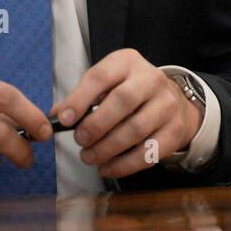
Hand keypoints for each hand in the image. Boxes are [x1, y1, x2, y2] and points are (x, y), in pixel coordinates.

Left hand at [54, 49, 202, 178]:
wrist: (174, 101)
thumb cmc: (131, 92)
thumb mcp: (108, 83)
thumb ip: (83, 97)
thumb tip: (56, 116)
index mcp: (127, 62)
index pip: (102, 76)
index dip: (80, 98)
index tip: (64, 120)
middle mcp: (151, 79)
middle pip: (123, 101)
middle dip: (96, 125)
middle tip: (80, 141)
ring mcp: (167, 104)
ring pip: (136, 129)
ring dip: (108, 148)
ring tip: (89, 157)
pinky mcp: (175, 131)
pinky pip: (149, 152)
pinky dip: (124, 165)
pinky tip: (107, 168)